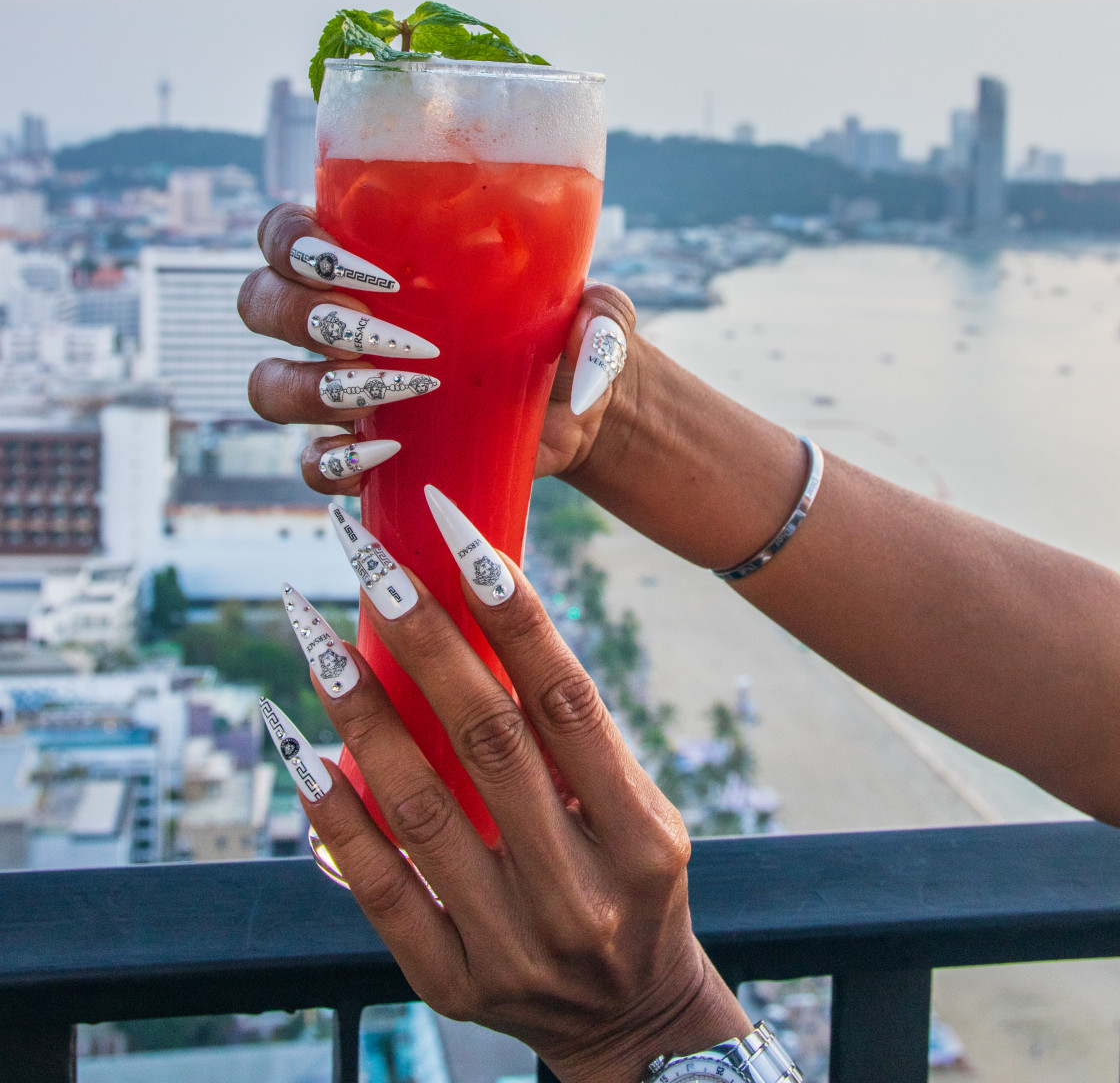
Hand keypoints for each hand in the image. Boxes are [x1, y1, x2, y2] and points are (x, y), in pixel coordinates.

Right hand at [238, 204, 636, 492]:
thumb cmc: (571, 335)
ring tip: (397, 391)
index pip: (286, 233)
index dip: (296, 243)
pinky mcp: (357, 451)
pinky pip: (307, 463)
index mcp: (372, 257)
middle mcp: (337, 316)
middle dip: (306, 316)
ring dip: (314, 388)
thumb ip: (602, 314)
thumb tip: (584, 342)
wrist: (578, 412)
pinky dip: (332, 462)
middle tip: (383, 331)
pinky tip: (388, 454)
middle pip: (258, 303)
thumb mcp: (598, 312)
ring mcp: (338, 387)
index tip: (373, 271)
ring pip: (266, 384)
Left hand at [287, 516, 748, 1082]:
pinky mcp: (452, 984)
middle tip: (370, 558)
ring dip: (360, 712)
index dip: (512, 610)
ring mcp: (513, 945)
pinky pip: (379, 889)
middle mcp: (580, 891)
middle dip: (423, 637)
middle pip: (488, 740)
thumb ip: (574, 737)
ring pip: (420, 807)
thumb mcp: (638, 811)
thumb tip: (478, 617)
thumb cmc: (628, 880)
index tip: (458, 533)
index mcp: (640, 835)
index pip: (567, 699)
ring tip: (313, 637)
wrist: (633, 1023)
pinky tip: (297, 746)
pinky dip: (334, 814)